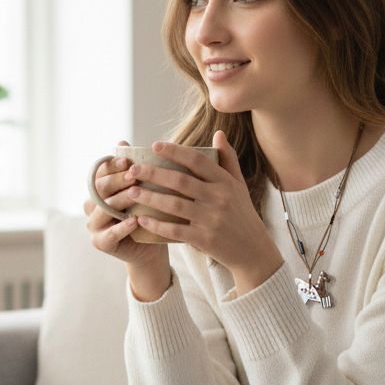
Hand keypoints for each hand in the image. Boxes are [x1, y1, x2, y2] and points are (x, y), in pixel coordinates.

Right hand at [85, 141, 170, 299]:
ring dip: (119, 201)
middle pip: (99, 189)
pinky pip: (109, 234)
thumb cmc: (148, 212)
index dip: (111, 165)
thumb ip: (133, 168)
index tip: (127, 160)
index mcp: (99, 189)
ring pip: (102, 210)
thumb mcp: (144, 188)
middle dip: (116, 181)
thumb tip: (122, 140)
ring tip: (136, 195)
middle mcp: (92, 205)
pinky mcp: (100, 243)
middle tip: (134, 175)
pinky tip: (135, 220)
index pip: (99, 173)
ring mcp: (94, 225)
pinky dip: (122, 227)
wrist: (152, 245)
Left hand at [120, 131, 283, 295]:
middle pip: (181, 181)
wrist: (253, 251)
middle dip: (154, 173)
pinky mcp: (206, 239)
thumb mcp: (239, 185)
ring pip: (175, 205)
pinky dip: (157, 225)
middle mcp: (220, 198)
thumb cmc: (242, 214)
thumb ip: (228, 159)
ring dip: (150, 197)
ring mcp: (212, 219)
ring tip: (131, 192)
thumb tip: (218, 133)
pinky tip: (141, 219)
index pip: (197, 161)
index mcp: (225, 182)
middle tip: (133, 169)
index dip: (175, 151)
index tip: (154, 145)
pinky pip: (176, 230)